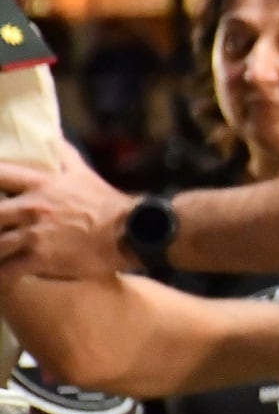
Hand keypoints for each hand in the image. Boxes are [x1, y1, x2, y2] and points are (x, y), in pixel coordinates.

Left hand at [0, 148, 138, 280]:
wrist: (130, 232)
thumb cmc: (107, 204)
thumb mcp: (84, 173)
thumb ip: (65, 155)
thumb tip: (54, 135)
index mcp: (41, 185)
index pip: (0, 174)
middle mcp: (32, 208)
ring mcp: (35, 235)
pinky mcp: (41, 259)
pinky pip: (8, 271)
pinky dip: (1, 277)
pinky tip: (2, 278)